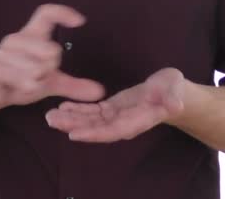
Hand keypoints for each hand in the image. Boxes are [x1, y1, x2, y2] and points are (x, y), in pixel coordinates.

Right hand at [0, 4, 105, 115]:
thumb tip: (100, 91)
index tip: (80, 22)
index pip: (46, 12)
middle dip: (52, 70)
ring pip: (38, 67)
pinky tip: (19, 89)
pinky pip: (23, 78)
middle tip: (40, 78)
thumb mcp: (48, 84)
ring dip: (36, 83)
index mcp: (30, 36)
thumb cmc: (16, 83)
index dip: (63, 13)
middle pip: (51, 49)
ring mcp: (3, 51)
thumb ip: (72, 85)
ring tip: (26, 85)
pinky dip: (26, 88)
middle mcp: (16, 38)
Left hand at [44, 67, 186, 141]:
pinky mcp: (112, 108)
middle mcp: (122, 123)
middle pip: (95, 128)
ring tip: (50, 115)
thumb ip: (173, 98)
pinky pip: (92, 112)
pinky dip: (77, 109)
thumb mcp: (175, 91)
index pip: (112, 131)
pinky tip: (62, 105)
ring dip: (70, 118)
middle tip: (51, 120)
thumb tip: (175, 105)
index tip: (73, 133)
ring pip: (90, 121)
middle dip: (72, 125)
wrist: (172, 93)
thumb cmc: (174, 91)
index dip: (92, 133)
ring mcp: (115, 116)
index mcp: (136, 121)